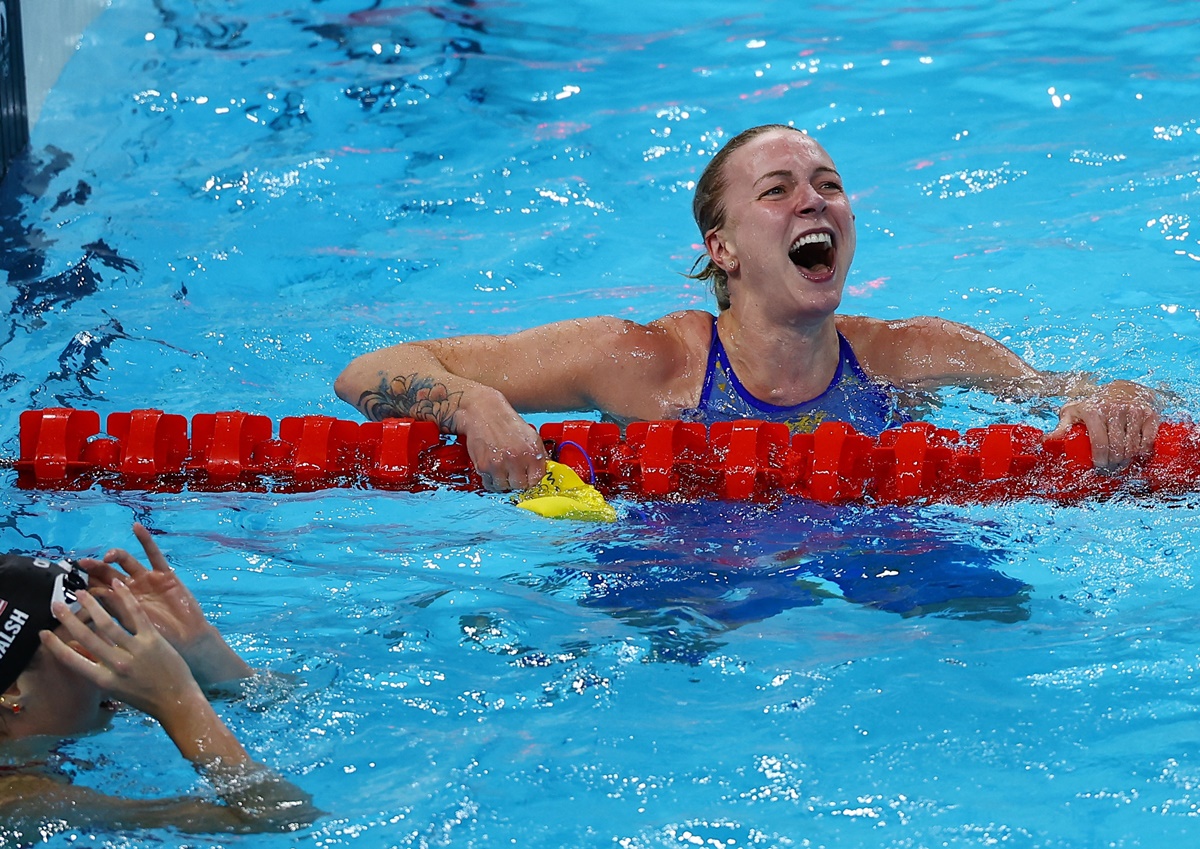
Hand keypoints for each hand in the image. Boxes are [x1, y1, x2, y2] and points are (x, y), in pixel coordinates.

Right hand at [42, 584, 250, 769]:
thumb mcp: (116, 690)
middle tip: (55, 605)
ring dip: (93, 605)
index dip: (55, 646)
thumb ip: (99, 671)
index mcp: (104, 680)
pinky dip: (126, 598)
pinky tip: (117, 584)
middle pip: (87, 637)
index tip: (42, 633)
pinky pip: (136, 615)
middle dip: (68, 620)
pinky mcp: (153, 640)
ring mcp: (136, 651)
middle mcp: (117, 665)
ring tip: (80, 592)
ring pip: (108, 623)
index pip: (72, 660)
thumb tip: (78, 652)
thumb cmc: (145, 697)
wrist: (177, 701)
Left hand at [81, 523, 250, 686]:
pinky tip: (136, 527)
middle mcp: (130, 589)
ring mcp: (146, 579)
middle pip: (108, 573)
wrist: (186, 640)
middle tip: (83, 563)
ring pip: (127, 562)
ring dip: (116, 555)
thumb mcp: (130, 630)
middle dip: (95, 567)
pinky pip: (154, 555)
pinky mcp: (164, 574)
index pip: (97, 589)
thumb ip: (111, 617)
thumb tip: (82, 617)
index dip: (86, 584)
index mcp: (118, 604)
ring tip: (109, 556)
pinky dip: (145, 540)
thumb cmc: (157, 640)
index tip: (73, 582)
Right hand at [459, 388, 547, 491]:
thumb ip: (540, 455)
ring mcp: (500, 464)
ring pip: (504, 487)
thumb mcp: (531, 435)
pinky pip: (489, 484)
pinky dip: (490, 480)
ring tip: (501, 469)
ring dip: (502, 481)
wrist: (484, 412)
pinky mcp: (484, 466)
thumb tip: (546, 472)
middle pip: (520, 486)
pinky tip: (492, 469)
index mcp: (532, 452)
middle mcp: (517, 459)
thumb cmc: (507, 423)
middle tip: (512, 473)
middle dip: (516, 481)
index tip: (527, 478)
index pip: (536, 480)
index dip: (531, 480)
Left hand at [1047, 380, 1160, 469]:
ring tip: (1122, 463)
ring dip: (1128, 460)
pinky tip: (1138, 455)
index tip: (1100, 468)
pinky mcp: (1149, 414)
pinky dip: (1144, 452)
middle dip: (1114, 463)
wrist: (1121, 389)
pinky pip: (1148, 440)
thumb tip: (1045, 441)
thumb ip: (1061, 427)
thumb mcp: (1073, 412)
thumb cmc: (1093, 405)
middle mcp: (1115, 409)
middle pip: (1117, 448)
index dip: (1101, 461)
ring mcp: (1134, 411)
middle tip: (1111, 469)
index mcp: (1094, 411)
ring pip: (1133, 446)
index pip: (1100, 444)